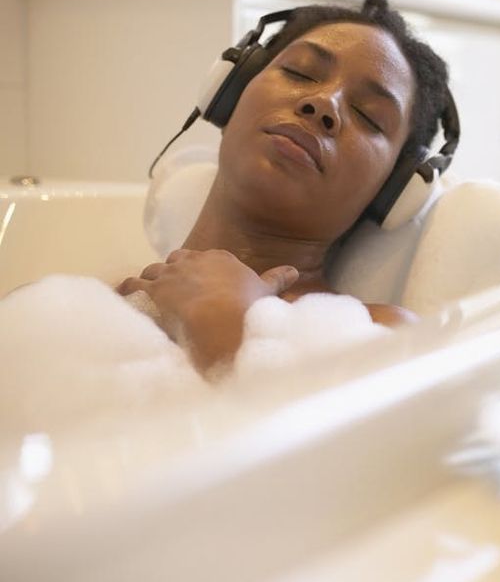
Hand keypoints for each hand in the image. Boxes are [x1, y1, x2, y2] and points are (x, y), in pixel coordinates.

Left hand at [118, 249, 297, 373]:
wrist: (222, 323)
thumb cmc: (247, 308)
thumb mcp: (267, 293)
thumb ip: (278, 279)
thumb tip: (294, 271)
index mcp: (220, 258)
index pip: (203, 258)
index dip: (199, 270)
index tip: (200, 283)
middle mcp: (192, 260)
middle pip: (176, 260)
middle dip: (173, 273)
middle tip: (174, 290)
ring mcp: (169, 274)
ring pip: (152, 271)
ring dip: (149, 282)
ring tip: (147, 295)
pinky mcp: (150, 291)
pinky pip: (132, 285)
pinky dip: (126, 290)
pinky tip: (123, 296)